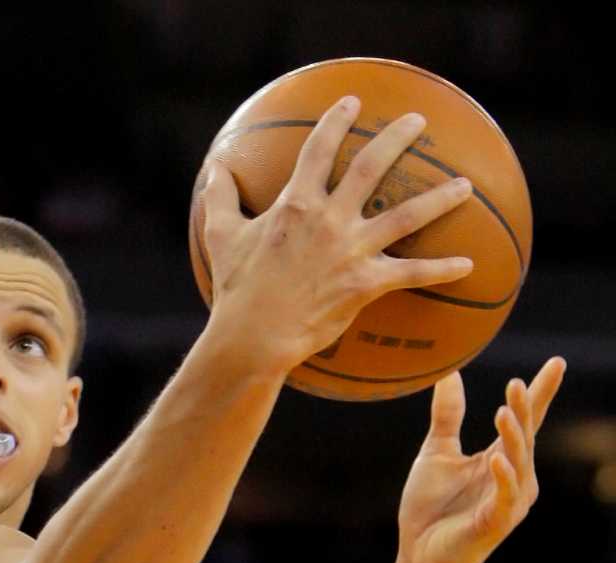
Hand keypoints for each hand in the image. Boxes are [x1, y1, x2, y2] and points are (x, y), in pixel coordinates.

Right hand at [200, 97, 476, 375]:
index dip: (337, 122)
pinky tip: (468, 265)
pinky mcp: (366, 284)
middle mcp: (330, 219)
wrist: (254, 337)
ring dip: (439, 198)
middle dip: (398, 138)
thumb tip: (214, 169)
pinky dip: (441, 269)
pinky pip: (412, 274)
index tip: (353, 104)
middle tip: (419, 123)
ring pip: (406, 215)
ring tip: (465, 186)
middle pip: (372, 166)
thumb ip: (220, 199)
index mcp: (296, 204)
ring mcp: (351, 250)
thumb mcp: (221, 238)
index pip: (320, 149)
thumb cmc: (236, 290)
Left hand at [396, 358, 564, 562]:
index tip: (557, 362)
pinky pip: (506, 496)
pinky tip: (497, 459)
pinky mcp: (497, 523)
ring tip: (504, 410)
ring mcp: (509, 501)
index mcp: (500, 459)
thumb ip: (448, 416)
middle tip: (516, 383)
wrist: (416, 557)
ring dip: (514, 437)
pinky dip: (504, 477)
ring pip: (519, 462)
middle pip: (525, 435)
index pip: (525, 420)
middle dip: (525, 409)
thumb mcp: (436, 454)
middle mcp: (513, 477)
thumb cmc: (428, 511)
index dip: (540, 392)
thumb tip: (449, 372)